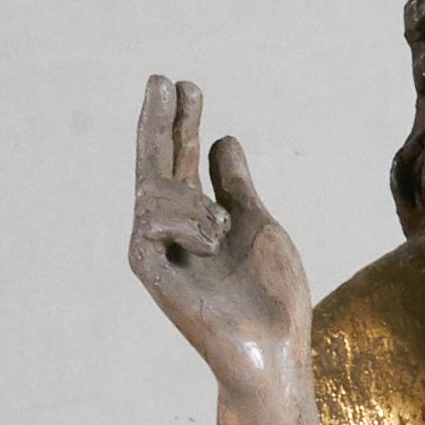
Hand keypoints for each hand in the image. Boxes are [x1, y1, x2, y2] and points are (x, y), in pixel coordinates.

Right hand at [129, 77, 311, 402]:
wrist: (274, 347)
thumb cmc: (270, 295)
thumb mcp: (258, 223)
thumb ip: (236, 185)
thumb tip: (224, 139)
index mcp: (197, 219)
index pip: (182, 161)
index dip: (182, 123)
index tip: (186, 85)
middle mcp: (170, 232)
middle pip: (156, 164)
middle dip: (161, 121)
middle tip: (162, 77)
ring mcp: (156, 251)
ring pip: (156, 189)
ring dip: (194, 202)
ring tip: (222, 232)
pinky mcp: (149, 271)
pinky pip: (151, 221)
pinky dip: (186, 222)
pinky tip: (210, 240)